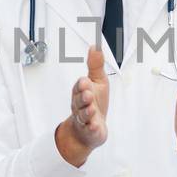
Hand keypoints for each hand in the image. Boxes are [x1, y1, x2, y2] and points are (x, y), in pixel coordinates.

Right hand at [57, 46, 109, 164]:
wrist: (88, 129)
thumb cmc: (94, 103)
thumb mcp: (97, 81)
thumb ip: (95, 65)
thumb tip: (95, 45)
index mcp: (81, 92)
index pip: (80, 86)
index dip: (82, 84)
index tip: (85, 81)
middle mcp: (80, 105)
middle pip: (79, 100)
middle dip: (83, 96)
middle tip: (87, 92)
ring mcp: (84, 119)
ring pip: (83, 114)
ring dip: (87, 111)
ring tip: (92, 107)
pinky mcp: (90, 130)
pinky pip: (89, 129)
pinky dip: (91, 127)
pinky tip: (94, 125)